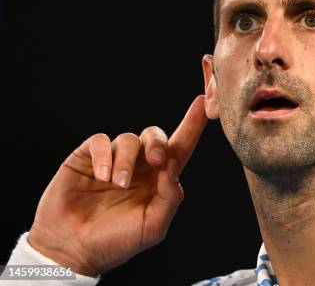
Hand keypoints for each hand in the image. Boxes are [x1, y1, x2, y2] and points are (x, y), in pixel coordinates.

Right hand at [27, 95, 207, 276]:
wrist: (71, 250)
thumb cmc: (114, 242)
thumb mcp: (152, 226)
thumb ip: (170, 197)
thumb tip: (173, 166)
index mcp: (158, 180)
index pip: (180, 148)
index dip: (192, 126)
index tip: (202, 104)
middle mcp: (138, 166)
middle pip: (155, 136)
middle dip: (158, 143)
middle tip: (156, 160)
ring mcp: (113, 160)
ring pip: (129, 139)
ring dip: (127, 160)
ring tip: (118, 185)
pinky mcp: (86, 158)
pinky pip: (100, 141)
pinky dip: (104, 155)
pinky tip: (102, 176)